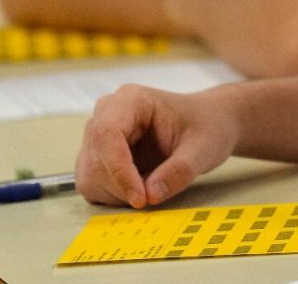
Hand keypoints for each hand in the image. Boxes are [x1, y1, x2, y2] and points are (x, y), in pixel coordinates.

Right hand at [76, 84, 240, 207]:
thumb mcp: (203, 149)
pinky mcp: (99, 157)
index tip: (141, 198)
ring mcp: (99, 136)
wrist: (208, 124)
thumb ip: (179, 171)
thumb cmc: (207, 126)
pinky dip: (114, 196)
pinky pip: (92, 185)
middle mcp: (108, 114)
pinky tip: (140, 187)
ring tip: (152, 186)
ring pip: (89, 176)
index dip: (118, 170)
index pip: (106, 134)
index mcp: (131, 100)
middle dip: (121, 187)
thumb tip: (150, 196)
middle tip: (154, 195)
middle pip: (94, 159)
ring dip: (117, 194)